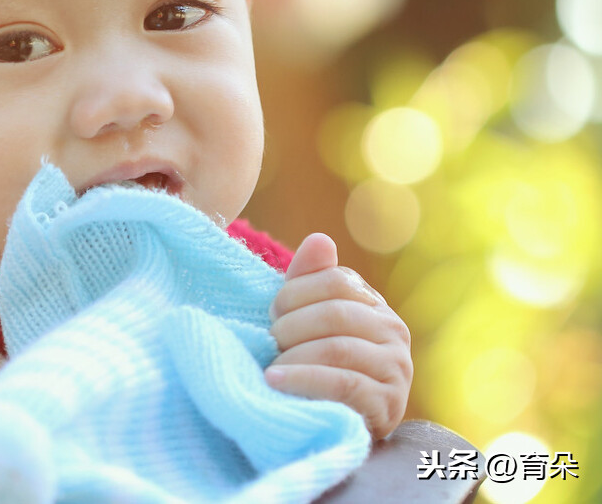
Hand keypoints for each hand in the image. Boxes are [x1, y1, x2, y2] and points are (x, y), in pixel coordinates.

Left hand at [264, 233, 411, 440]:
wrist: (334, 426)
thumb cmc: (314, 366)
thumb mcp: (307, 320)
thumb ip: (309, 280)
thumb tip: (319, 239)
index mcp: (374, 305)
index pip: (336, 281)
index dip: (295, 293)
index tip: (271, 313)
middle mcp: (394, 331)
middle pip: (335, 313)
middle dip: (291, 326)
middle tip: (269, 342)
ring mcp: (396, 368)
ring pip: (337, 348)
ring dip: (293, 356)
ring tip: (269, 366)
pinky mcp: (388, 403)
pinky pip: (343, 383)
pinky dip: (303, 380)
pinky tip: (274, 381)